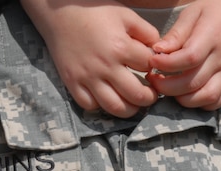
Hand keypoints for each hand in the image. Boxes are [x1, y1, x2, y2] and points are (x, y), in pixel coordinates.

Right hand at [21, 0, 159, 117]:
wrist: (60, 12)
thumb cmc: (95, 12)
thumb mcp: (126, 15)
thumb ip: (147, 33)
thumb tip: (160, 52)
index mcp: (121, 47)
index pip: (148, 67)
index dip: (155, 68)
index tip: (153, 69)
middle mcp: (105, 66)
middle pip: (136, 95)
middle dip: (149, 98)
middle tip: (150, 94)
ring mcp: (87, 77)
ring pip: (115, 107)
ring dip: (130, 109)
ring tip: (133, 101)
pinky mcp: (72, 83)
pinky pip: (90, 106)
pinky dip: (101, 106)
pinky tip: (108, 96)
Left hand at [147, 0, 220, 109]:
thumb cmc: (214, 9)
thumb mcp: (192, 12)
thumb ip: (176, 34)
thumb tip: (157, 51)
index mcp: (212, 37)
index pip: (189, 58)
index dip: (167, 64)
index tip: (152, 61)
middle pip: (194, 82)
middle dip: (168, 87)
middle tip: (153, 80)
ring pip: (207, 97)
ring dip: (183, 100)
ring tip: (169, 89)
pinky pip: (219, 101)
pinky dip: (202, 104)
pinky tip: (188, 95)